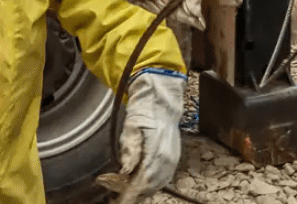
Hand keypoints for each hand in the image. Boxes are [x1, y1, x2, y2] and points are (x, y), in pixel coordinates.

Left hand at [115, 69, 184, 202]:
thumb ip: (129, 151)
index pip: (143, 181)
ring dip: (145, 190)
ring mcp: (172, 158)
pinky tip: (146, 184)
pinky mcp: (174, 157)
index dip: (131, 194)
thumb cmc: (146, 113)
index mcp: (156, 152)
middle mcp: (167, 158)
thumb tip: (125, 170)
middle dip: (136, 194)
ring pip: (159, 183)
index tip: (122, 200)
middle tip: (123, 198)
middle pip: (151, 185)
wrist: (162, 104)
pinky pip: (165, 177)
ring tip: (131, 193)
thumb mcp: (130, 129)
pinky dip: (154, 184)